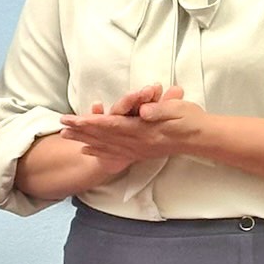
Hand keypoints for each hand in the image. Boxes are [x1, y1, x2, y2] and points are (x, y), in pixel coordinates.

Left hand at [62, 85, 205, 164]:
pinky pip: (114, 154)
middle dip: (81, 131)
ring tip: (67, 136)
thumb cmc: (191, 120)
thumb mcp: (178, 110)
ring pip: (106, 146)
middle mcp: (137, 142)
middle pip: (104, 137)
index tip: (74, 119)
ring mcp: (138, 149)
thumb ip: (161, 109)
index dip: (92, 123)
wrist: (202, 139)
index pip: (113, 126)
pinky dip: (98, 152)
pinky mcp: (140, 152)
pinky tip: (86, 150)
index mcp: (144, 130)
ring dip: (85, 141)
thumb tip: (145, 111)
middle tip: (61, 126)